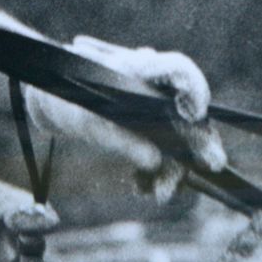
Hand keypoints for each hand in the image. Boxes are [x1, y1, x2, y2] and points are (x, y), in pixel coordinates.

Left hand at [25, 35, 225, 201]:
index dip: (195, 89)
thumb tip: (154, 161)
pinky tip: (142, 186)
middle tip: (212, 164)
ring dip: (173, 167)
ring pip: (178, 138)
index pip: (179, 70)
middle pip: (189, 111)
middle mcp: (155, 85)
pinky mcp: (148, 127)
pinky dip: (156, 170)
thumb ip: (121, 140)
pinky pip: (162, 150)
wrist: (49, 101)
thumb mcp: (87, 121)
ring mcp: (154, 106)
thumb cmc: (66, 98)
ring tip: (159, 193)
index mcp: (141, 68)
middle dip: (200, 141)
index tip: (196, 114)